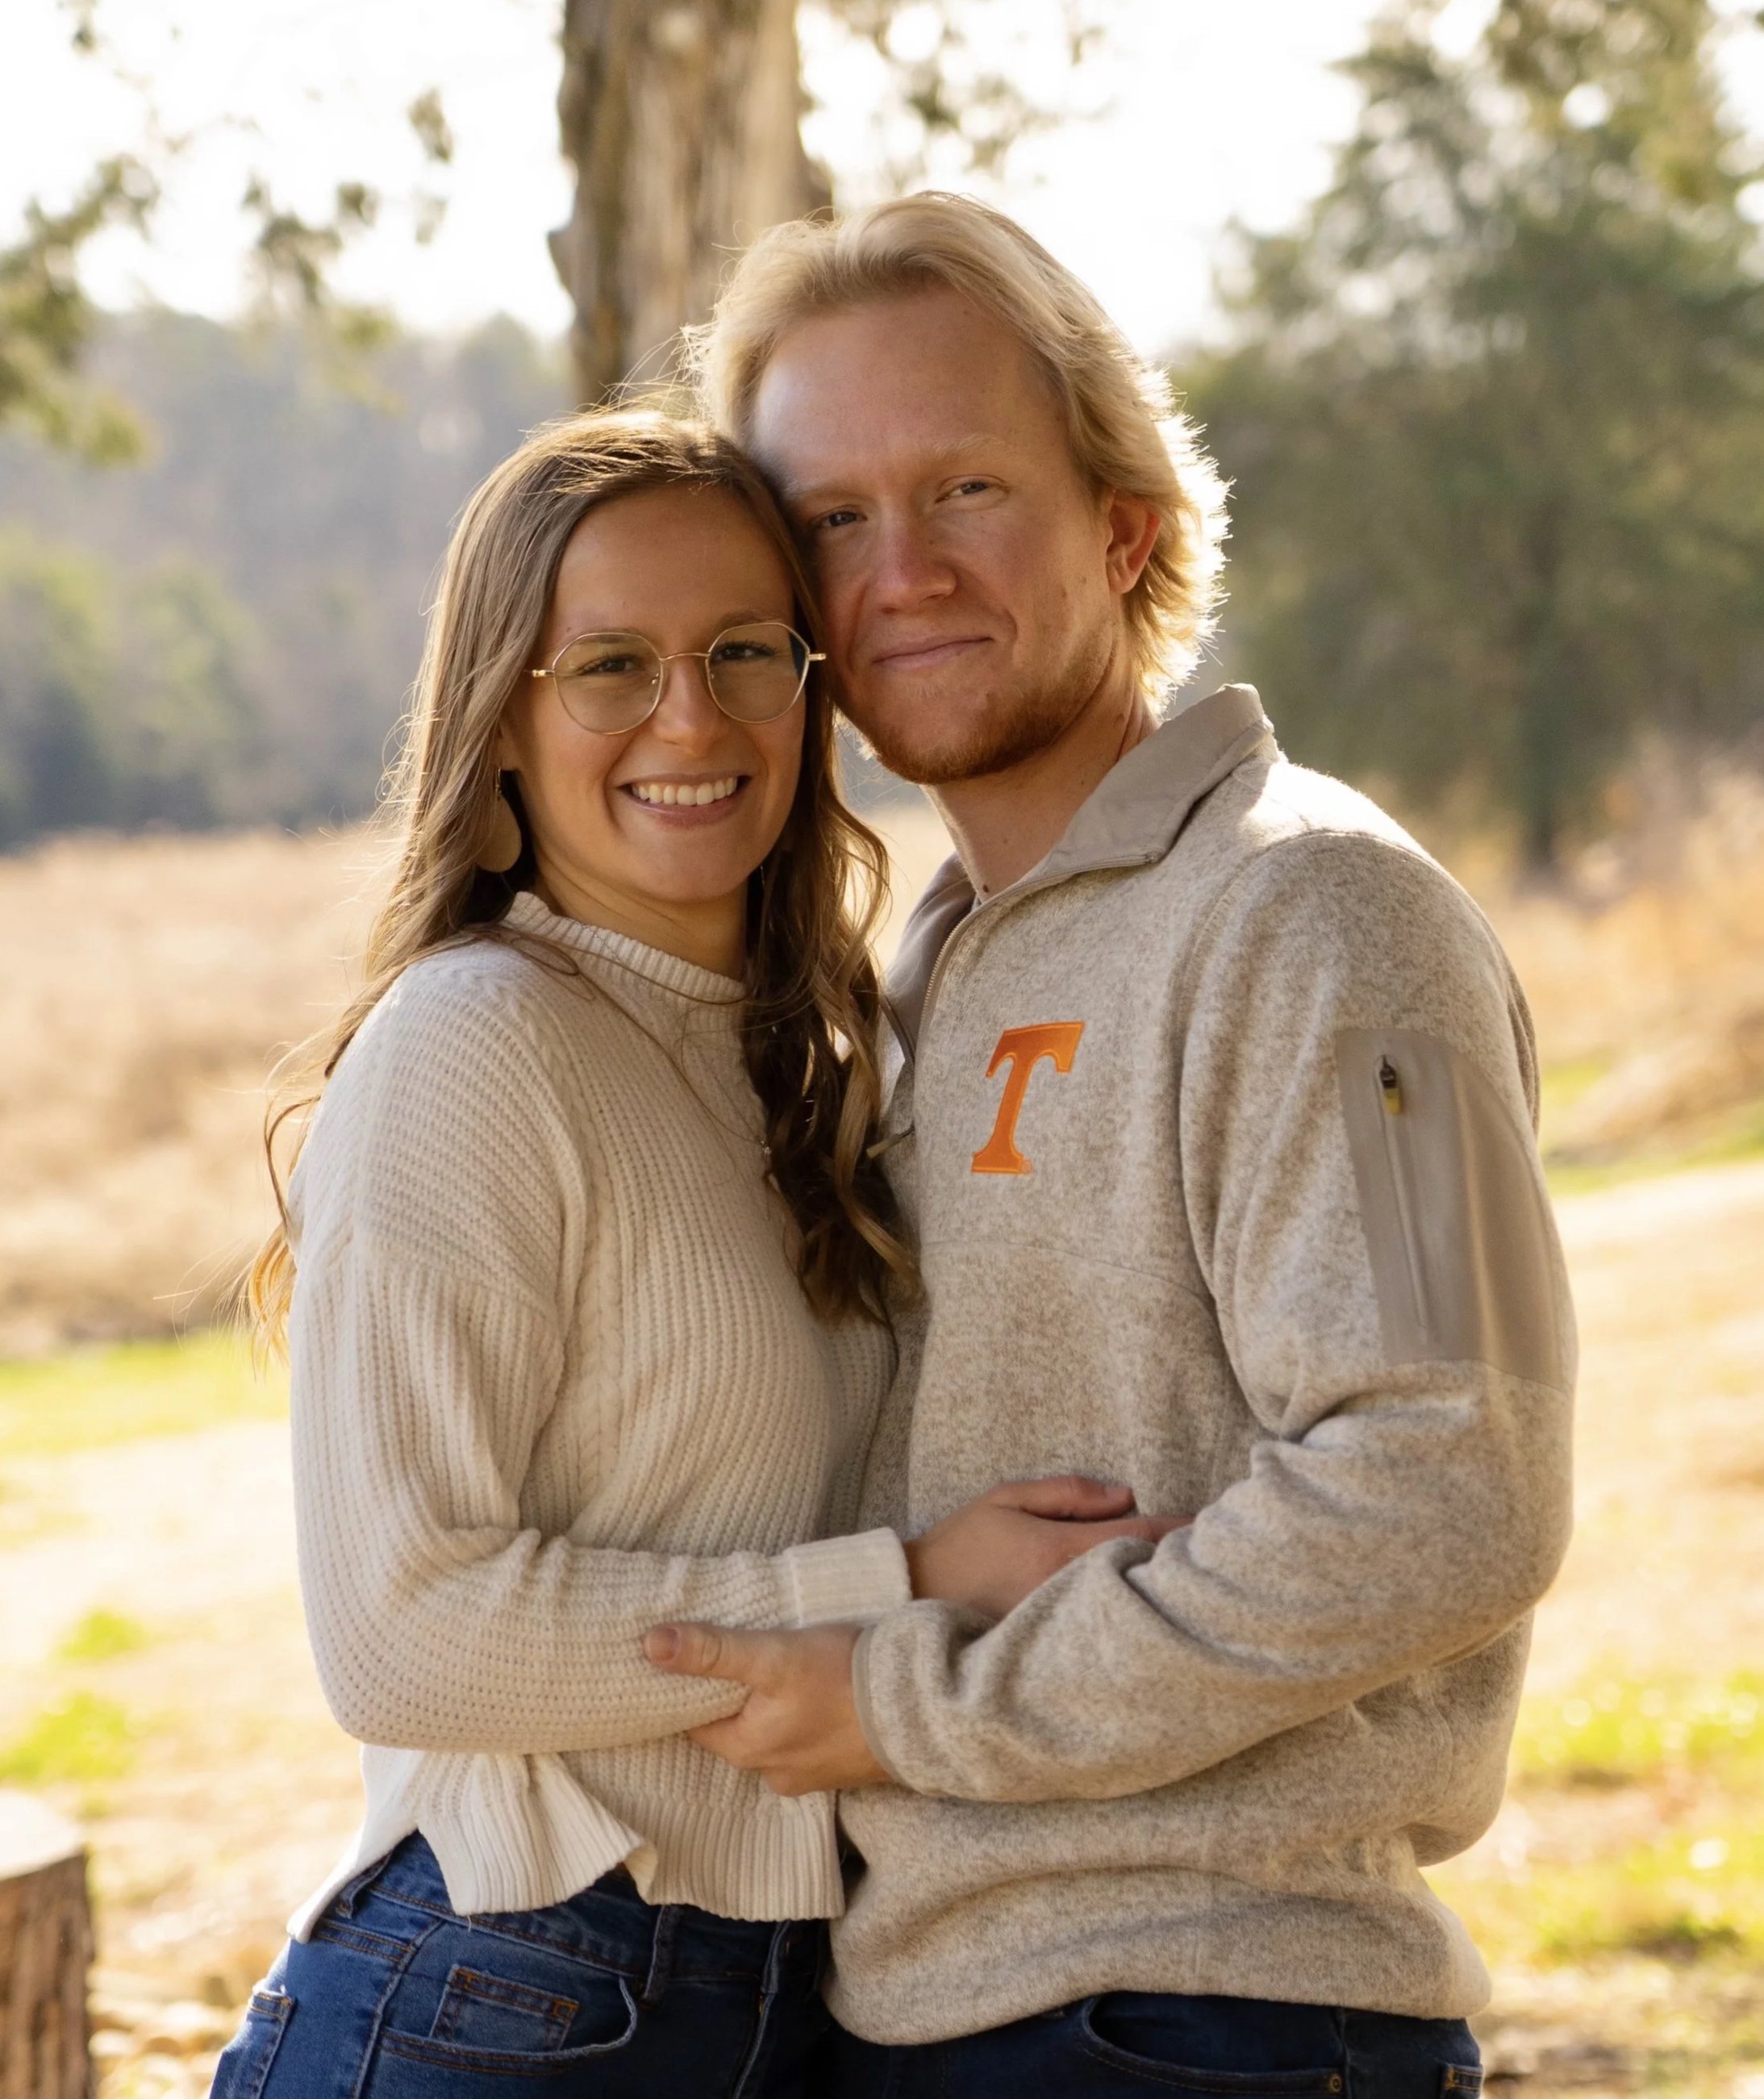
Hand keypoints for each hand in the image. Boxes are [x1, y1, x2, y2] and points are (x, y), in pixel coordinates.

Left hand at [642, 1623, 883, 1795]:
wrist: (921, 1710)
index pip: (694, 1722)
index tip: (681, 1660)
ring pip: (771, 1735)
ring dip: (769, 1708)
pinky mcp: (843, 1766)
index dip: (686, 1689)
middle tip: (731, 1656)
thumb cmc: (842, 1679)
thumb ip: (712, 1651)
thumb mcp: (772, 1656)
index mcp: (747, 1751)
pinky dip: (802, 1718)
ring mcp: (811, 1775)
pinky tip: (815, 1693)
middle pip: (734, 1729)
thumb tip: (650, 1645)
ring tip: (775, 1671)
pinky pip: (807, 1740)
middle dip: (730, 1697)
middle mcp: (773, 1774)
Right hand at [904, 1475, 1189, 1620]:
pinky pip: (1103, 1636)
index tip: (1207, 1525)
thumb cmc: (959, 1545)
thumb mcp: (1005, 1499)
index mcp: (1057, 1551)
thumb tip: (1127, 1495)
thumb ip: (1068, 1492)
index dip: (1177, 1530)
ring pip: (1127, 1611)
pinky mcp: (1054, 1656)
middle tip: (1216, 1558)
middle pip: (1142, 1581)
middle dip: (1177, 1569)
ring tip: (1191, 1588)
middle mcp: (1066, 1595)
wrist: (912, 1601)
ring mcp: (1061, 1631)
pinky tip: (1144, 1617)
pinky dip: (1128, 1623)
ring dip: (1155, 1597)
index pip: (1137, 1538)